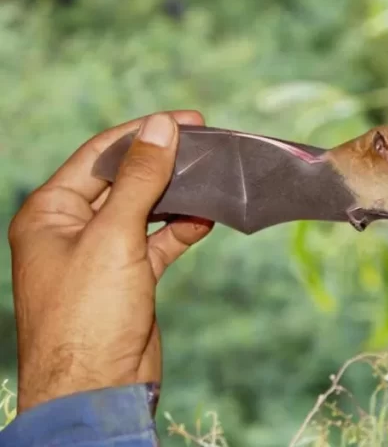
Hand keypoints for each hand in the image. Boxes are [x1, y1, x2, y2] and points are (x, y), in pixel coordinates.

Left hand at [8, 111, 213, 412]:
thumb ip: (141, 179)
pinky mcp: (130, 277)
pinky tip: (208, 218)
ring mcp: (103, 253)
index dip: (144, 133)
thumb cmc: (87, 315)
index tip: (188, 119)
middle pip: (125, 179)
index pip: (100, 155)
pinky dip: (183, 229)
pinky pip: (159, 241)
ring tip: (213, 176)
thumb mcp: (113, 237)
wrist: (97, 391)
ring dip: (178, 195)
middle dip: (164, 162)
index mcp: (51, 212)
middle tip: (207, 144)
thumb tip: (162, 126)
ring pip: (146, 210)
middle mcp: (73, 228)